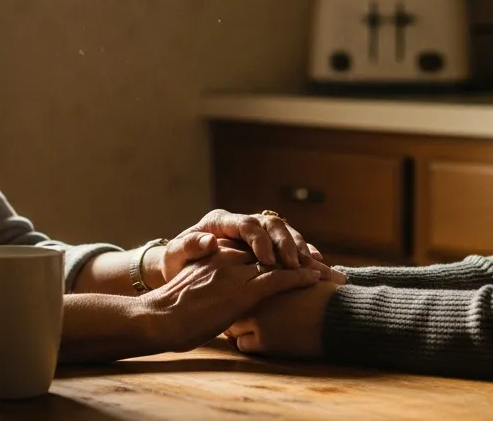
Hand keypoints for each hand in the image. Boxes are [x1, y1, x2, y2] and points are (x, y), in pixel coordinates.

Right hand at [139, 244, 322, 352]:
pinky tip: (314, 278)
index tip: (303, 257)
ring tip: (328, 272)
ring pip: (280, 263)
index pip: (258, 248)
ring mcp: (237, 272)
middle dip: (300, 257)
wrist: (158, 318)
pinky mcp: (242, 290)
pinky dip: (298, 277)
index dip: (282, 253)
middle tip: (325, 264)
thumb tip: (228, 294)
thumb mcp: (195, 286)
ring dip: (306, 266)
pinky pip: (277, 279)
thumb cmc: (173, 311)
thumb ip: (214, 281)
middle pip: (273, 253)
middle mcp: (230, 256)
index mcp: (219, 252)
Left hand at [155, 209, 342, 283]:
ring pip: (285, 232)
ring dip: (299, 248)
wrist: (182, 271)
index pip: (245, 224)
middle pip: (271, 224)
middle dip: (285, 243)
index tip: (267, 259)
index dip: (259, 240)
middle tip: (294, 264)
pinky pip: (290, 245)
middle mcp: (242, 222)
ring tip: (310, 266)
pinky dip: (303, 253)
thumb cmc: (177, 264)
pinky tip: (316, 265)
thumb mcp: (177, 256)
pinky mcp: (267, 245)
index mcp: (221, 221)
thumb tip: (209, 240)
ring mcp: (257, 232)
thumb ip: (190, 247)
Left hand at [225, 281, 340, 359]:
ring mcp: (258, 317)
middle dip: (235, 308)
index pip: (238, 278)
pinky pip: (243, 344)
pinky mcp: (264, 341)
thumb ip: (284, 271)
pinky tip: (260, 341)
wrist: (341, 317)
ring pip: (232, 324)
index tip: (241, 295)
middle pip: (232, 302)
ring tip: (248, 329)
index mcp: (265, 274)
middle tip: (240, 313)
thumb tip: (282, 266)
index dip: (238, 287)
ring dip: (239, 327)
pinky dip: (249, 344)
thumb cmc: (327, 294)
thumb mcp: (303, 274)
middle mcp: (257, 294)